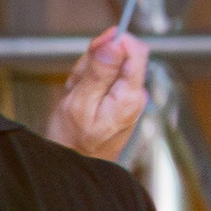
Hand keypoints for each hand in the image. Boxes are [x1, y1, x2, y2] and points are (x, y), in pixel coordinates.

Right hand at [43, 28, 149, 161]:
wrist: (75, 169)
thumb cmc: (73, 144)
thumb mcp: (79, 104)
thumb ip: (98, 72)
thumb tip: (114, 43)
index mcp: (130, 97)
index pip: (137, 52)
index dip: (118, 41)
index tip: (98, 43)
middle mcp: (136, 96)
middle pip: (123, 57)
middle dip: (97, 60)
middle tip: (77, 80)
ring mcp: (130, 99)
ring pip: (113, 67)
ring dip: (91, 72)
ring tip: (76, 93)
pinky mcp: (122, 101)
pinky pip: (109, 80)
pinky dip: (91, 83)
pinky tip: (81, 97)